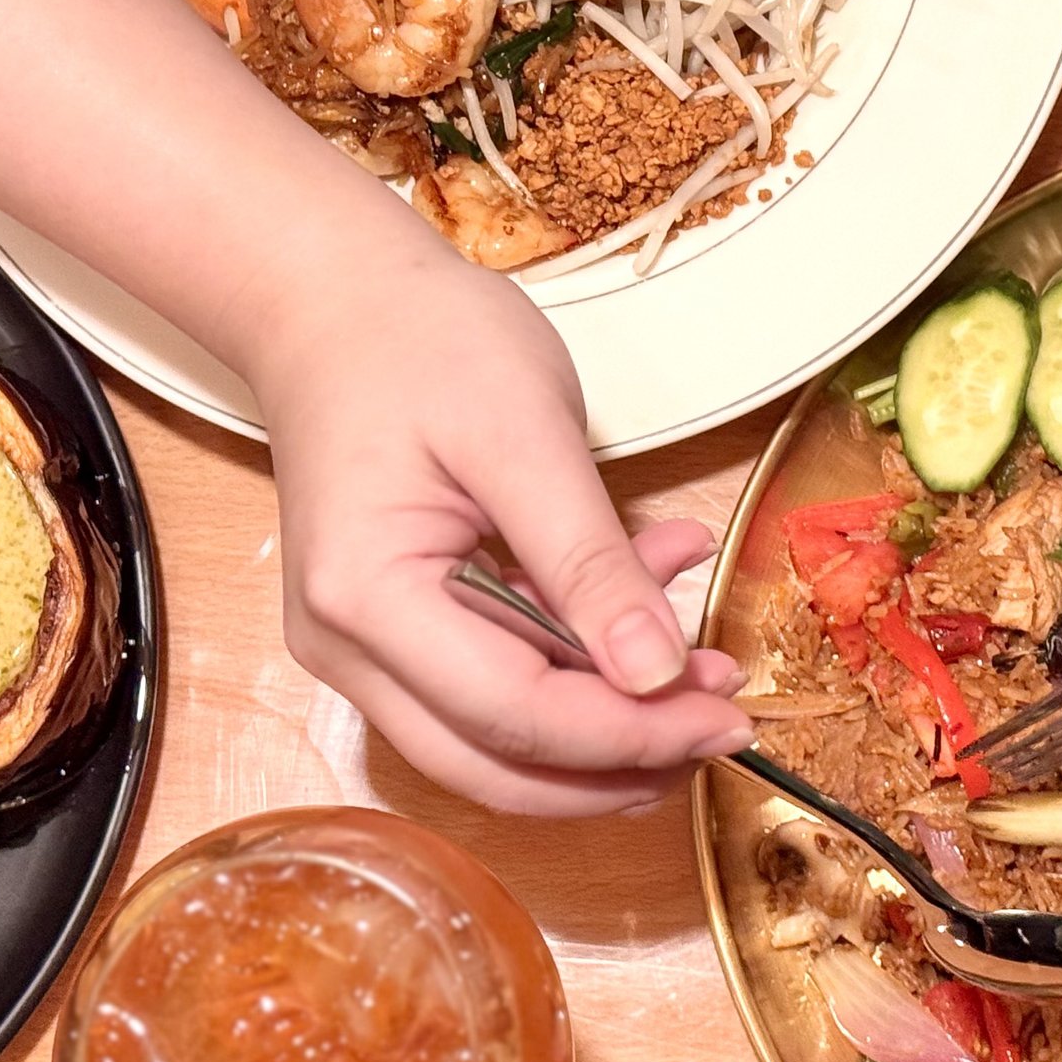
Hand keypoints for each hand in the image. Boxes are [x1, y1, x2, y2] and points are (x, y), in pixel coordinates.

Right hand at [248, 233, 752, 815]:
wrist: (335, 300)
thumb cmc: (418, 341)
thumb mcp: (525, 433)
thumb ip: (589, 559)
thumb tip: (655, 674)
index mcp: (366, 597)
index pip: (515, 715)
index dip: (629, 733)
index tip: (725, 717)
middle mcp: (346, 645)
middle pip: (495, 761)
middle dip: (620, 756)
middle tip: (722, 720)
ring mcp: (362, 645)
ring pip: (495, 739)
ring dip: (605, 716)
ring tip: (701, 659)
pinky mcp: (393, 629)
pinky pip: (490, 678)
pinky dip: (575, 657)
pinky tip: (647, 592)